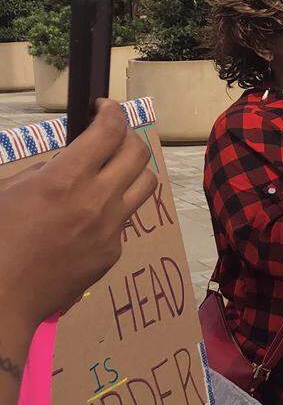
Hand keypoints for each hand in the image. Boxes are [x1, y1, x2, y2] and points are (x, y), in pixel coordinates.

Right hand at [0, 100, 155, 331]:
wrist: (4, 297)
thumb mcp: (9, 191)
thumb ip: (46, 170)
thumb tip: (69, 160)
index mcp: (65, 179)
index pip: (109, 131)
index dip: (112, 111)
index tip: (105, 107)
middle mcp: (96, 200)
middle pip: (138, 152)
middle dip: (128, 135)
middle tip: (112, 135)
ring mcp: (111, 228)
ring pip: (146, 184)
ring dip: (133, 168)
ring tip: (114, 168)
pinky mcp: (114, 251)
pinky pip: (123, 219)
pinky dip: (111, 208)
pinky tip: (87, 216)